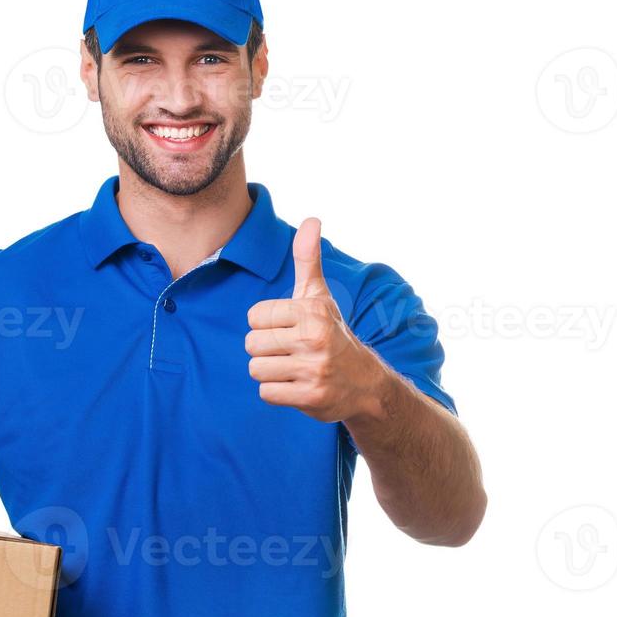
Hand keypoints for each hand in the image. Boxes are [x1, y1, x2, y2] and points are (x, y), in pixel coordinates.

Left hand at [245, 217, 385, 423]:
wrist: (364, 382)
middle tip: (291, 351)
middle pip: (252, 344)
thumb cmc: (331, 332)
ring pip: (256, 369)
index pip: (254, 317)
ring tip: (293, 368)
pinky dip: (277, 392)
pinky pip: (266, 393)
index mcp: (311, 311)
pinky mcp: (311, 397)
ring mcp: (313, 369)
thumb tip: (311, 219)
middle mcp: (314, 338)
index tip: (289, 329)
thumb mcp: (319, 295)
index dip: (266, 325)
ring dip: (270, 371)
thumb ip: (308, 258)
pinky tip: (296, 385)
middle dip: (266, 349)